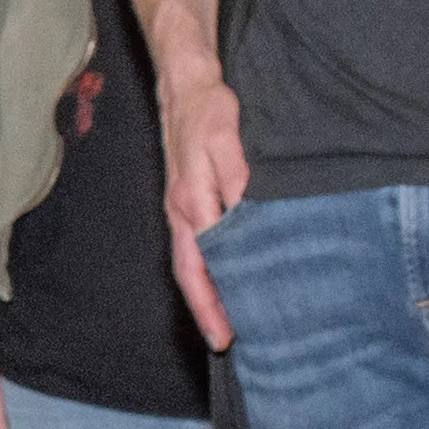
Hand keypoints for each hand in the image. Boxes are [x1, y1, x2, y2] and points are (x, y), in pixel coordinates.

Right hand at [161, 61, 251, 346]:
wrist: (186, 84)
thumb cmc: (207, 111)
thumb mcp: (226, 140)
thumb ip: (236, 179)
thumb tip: (246, 218)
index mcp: (190, 204)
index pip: (199, 268)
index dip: (211, 304)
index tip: (225, 336)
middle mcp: (182, 212)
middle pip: (192, 275)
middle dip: (208, 311)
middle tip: (228, 343)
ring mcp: (183, 207)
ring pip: (195, 262)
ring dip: (210, 293)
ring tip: (233, 321)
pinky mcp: (190, 199)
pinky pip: (199, 244)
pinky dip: (212, 268)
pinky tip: (230, 275)